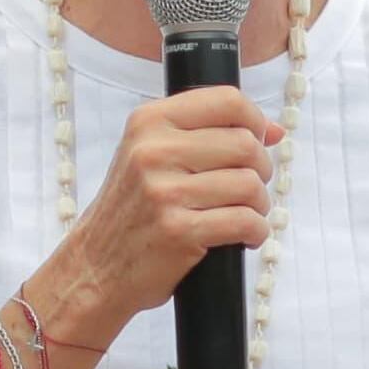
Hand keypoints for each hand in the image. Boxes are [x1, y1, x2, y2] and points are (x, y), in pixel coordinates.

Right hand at [40, 85, 283, 347]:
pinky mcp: (178, 230)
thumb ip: (206, 134)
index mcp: (149, 122)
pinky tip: (244, 236)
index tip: (257, 143)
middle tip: (248, 189)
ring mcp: (164, 192)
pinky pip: (245, 222)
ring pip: (250, 185)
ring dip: (259, 205)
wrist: (95, 266)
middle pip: (246, 145)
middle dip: (260, 170)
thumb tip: (273, 130)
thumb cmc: (133, 210)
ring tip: (242, 214)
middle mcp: (153, 151)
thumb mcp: (152, 156)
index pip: (227, 101)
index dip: (254, 122)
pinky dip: (256, 231)